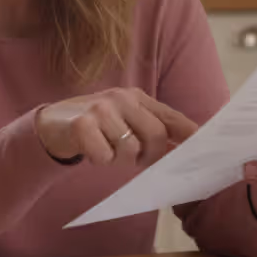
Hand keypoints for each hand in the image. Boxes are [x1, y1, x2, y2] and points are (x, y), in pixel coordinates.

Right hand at [35, 87, 198, 167]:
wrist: (52, 124)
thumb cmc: (95, 126)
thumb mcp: (124, 120)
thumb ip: (152, 128)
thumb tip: (186, 148)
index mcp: (136, 97)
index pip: (172, 117)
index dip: (191, 136)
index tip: (203, 151)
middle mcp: (121, 98)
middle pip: (156, 136)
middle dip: (149, 156)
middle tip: (135, 159)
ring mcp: (101, 109)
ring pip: (130, 149)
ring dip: (119, 160)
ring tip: (107, 150)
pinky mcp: (82, 125)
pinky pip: (105, 156)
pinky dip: (100, 160)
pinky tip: (91, 150)